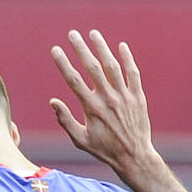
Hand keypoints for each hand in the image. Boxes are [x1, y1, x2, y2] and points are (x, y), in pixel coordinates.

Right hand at [49, 29, 158, 178]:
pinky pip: (133, 74)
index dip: (63, 63)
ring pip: (112, 66)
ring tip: (94, 34)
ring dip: (102, 48)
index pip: (73, 80)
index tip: (55, 50)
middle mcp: (108, 99)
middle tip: (72, 34)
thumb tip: (53, 102)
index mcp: (92, 108)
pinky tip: (121, 46)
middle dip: (81, 48)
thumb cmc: (105, 150)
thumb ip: (65, 121)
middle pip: (92, 67)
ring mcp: (124, 97)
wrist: (134, 157)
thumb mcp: (81, 140)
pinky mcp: (138, 98)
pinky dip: (128, 59)